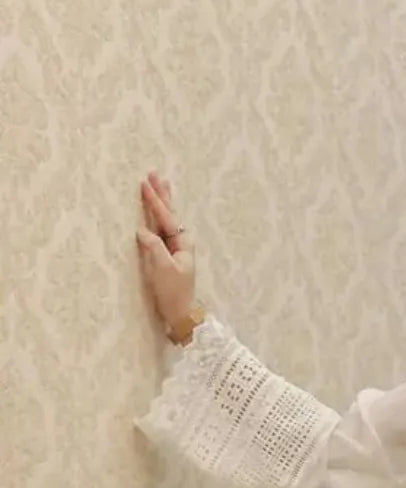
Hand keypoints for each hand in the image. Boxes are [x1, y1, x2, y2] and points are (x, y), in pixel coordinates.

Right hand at [135, 171, 196, 331]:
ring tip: (159, 184)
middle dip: (161, 194)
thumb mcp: (163, 269)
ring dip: (162, 202)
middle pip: (170, 213)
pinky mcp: (167, 255)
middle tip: (154, 174)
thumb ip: (154, 247)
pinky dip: (158, 217)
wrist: (180, 313)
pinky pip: (162, 230)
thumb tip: (142, 230)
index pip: (167, 217)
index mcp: (182, 244)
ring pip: (167, 219)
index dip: (156, 201)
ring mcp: (174, 249)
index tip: (145, 183)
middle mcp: (180, 243)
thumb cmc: (173, 293)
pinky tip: (156, 212)